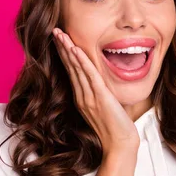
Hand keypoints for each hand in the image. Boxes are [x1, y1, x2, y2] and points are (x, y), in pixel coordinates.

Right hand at [52, 28, 139, 155]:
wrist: (120, 145)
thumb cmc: (116, 128)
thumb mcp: (105, 108)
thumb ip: (101, 95)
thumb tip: (102, 85)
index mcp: (82, 98)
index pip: (71, 72)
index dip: (65, 55)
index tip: (60, 40)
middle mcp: (82, 97)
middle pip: (70, 67)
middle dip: (62, 48)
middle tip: (55, 31)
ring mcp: (89, 98)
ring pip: (76, 69)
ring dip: (68, 50)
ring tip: (61, 34)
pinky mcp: (100, 98)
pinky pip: (89, 76)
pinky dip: (82, 62)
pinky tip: (76, 50)